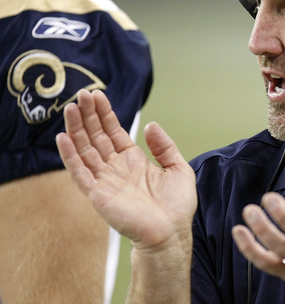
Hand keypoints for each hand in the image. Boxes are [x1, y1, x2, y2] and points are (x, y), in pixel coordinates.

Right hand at [56, 89, 196, 250]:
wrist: (172, 232)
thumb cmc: (177, 206)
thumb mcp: (178, 167)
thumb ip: (164, 145)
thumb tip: (150, 125)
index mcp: (133, 161)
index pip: (113, 132)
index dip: (105, 114)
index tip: (97, 96)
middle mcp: (116, 168)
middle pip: (96, 137)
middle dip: (88, 116)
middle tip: (82, 94)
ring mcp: (105, 181)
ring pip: (85, 150)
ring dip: (76, 129)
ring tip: (71, 108)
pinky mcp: (98, 194)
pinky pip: (80, 172)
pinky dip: (70, 156)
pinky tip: (63, 137)